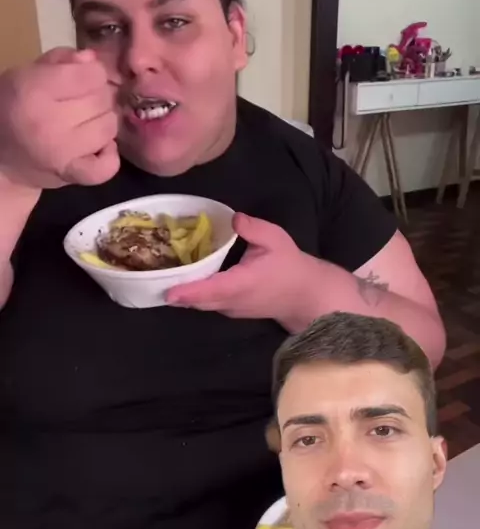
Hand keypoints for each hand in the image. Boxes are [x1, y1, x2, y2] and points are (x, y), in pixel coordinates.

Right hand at [0, 48, 119, 188]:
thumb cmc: (12, 108)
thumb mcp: (25, 74)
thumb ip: (61, 60)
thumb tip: (92, 59)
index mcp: (35, 90)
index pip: (92, 75)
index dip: (92, 73)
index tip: (82, 79)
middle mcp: (50, 121)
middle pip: (103, 100)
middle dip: (98, 96)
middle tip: (82, 102)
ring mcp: (63, 151)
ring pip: (109, 127)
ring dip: (103, 122)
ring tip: (86, 122)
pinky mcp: (72, 174)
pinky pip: (108, 166)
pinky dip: (109, 155)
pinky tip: (99, 146)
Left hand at [167, 213, 316, 331]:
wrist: (304, 295)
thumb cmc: (290, 266)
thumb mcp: (275, 239)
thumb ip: (252, 228)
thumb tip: (232, 218)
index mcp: (241, 284)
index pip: (210, 290)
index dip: (187, 292)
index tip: (166, 291)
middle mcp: (231, 301)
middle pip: (197, 301)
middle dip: (175, 292)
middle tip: (151, 276)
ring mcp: (230, 309)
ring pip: (200, 304)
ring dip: (182, 294)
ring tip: (162, 275)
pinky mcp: (230, 310)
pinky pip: (207, 304)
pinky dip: (193, 295)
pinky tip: (183, 278)